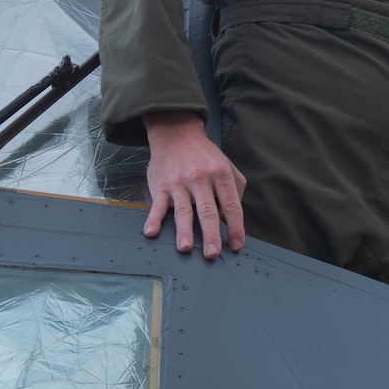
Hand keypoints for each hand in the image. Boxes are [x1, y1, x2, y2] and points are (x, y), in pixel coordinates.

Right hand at [142, 111, 246, 257]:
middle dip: (211, 234)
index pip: (231, 206)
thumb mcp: (227, 166)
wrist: (176, 134)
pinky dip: (153, 219)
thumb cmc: (205, 156)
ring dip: (184, 231)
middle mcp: (200, 179)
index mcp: (221, 175)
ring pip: (182, 210)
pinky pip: (156, 205)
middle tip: (213, 254)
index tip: (237, 245)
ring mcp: (179, 183)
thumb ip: (234, 190)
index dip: (235, 227)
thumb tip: (229, 217)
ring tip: (186, 248)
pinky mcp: (160, 185)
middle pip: (207, 211)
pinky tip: (151, 232)